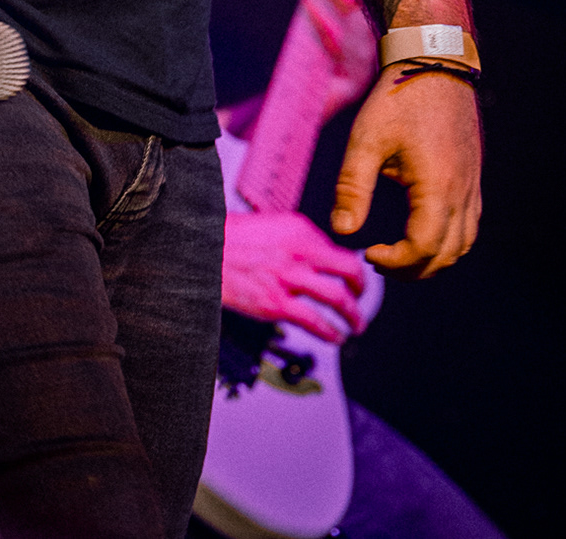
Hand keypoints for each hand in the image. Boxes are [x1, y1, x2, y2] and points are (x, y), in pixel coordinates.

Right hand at [222, 210, 367, 343]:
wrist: (203, 251)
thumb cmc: (233, 240)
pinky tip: (335, 337)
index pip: (337, 250)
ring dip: (354, 316)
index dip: (348, 267)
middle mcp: (299, 251)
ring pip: (338, 298)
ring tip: (356, 325)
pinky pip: (315, 322)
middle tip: (361, 298)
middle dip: (362, 288)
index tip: (351, 278)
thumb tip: (322, 257)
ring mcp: (288, 278)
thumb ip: (298, 240)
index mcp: (299, 229)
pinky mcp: (276, 304)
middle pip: (349, 270)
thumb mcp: (272, 226)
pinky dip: (330, 333)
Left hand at [331, 65, 480, 276]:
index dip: (397, 262)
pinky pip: (469, 225)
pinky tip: (420, 232)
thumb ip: (353, 187)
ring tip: (398, 254)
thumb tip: (342, 231)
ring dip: (433, 260)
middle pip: (447, 255)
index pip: (424, 248)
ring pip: (463, 244)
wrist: (433, 61)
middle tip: (379, 262)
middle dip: (412, 269)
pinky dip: (447, 241)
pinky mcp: (473, 177)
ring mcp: (472, 185)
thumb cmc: (398, 98)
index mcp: (438, 185)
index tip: (368, 253)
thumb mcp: (366, 140)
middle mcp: (463, 191)